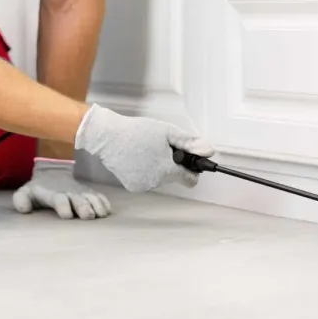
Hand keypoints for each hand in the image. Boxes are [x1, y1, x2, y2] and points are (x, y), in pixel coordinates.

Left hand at [12, 158, 111, 219]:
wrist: (52, 173)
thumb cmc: (38, 189)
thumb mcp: (25, 192)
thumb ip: (21, 200)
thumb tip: (24, 209)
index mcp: (53, 193)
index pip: (59, 199)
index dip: (63, 206)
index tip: (67, 215)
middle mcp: (69, 192)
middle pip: (78, 199)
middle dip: (83, 207)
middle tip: (89, 216)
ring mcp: (81, 191)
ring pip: (91, 197)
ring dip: (97, 205)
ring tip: (102, 215)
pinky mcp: (89, 192)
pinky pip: (99, 196)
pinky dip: (104, 202)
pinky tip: (108, 211)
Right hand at [74, 104, 215, 192]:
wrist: (108, 137)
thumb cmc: (137, 132)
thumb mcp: (167, 132)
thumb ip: (190, 143)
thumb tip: (209, 151)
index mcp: (167, 170)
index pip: (191, 180)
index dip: (193, 170)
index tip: (188, 161)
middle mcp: (156, 182)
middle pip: (174, 177)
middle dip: (172, 165)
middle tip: (160, 149)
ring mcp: (143, 186)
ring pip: (160, 179)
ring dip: (158, 168)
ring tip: (146, 152)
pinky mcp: (132, 186)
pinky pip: (147, 181)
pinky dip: (145, 172)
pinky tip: (137, 159)